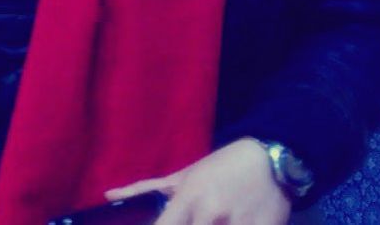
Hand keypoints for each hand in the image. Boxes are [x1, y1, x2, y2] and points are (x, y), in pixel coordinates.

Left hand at [104, 138, 291, 224]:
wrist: (270, 160)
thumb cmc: (221, 167)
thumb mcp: (184, 174)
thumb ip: (148, 189)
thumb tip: (109, 195)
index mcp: (189, 197)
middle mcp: (210, 212)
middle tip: (195, 222)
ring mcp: (238, 224)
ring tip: (218, 219)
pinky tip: (235, 223)